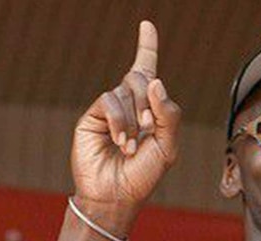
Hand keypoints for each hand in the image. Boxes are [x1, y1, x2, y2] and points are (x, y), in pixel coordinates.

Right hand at [70, 21, 181, 226]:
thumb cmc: (144, 175)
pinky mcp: (93, 116)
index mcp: (150, 109)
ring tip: (131, 147)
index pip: (148, 71)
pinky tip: (121, 142)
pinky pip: (109, 101)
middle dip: (149, 102)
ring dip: (134, 119)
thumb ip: (168, 115)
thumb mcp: (167, 147)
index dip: (147, 46)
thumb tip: (155, 81)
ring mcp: (110, 109)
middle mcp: (130, 104)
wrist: (116, 196)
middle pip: (142, 78)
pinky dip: (120, 121)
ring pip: (126, 91)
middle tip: (149, 129)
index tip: (146, 24)